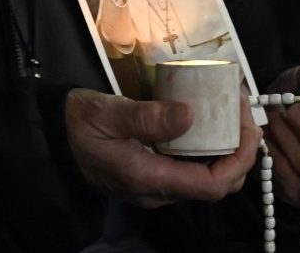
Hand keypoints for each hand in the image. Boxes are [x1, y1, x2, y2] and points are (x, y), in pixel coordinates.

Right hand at [65, 88, 262, 208]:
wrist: (51, 137)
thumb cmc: (77, 124)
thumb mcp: (108, 113)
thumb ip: (147, 118)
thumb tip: (190, 115)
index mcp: (149, 179)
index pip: (212, 185)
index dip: (240, 159)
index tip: (248, 124)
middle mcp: (157, 190)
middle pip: (216, 185)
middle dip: (240, 151)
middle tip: (241, 110)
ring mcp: (154, 185)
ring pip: (206, 177)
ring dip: (226, 148)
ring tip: (230, 110)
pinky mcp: (151, 174)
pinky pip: (191, 168)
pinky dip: (208, 147)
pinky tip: (207, 120)